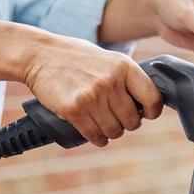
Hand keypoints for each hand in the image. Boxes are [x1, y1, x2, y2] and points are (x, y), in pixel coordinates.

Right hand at [0, 19, 162, 146]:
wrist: (40, 55)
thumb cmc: (75, 57)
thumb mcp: (108, 59)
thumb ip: (125, 78)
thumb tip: (145, 103)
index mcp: (124, 67)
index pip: (152, 98)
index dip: (152, 111)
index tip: (146, 114)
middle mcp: (111, 82)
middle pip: (133, 121)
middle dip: (127, 124)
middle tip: (119, 119)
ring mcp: (92, 97)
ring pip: (114, 131)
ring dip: (111, 133)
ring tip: (104, 125)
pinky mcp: (74, 109)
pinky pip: (94, 135)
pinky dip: (97, 138)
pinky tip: (95, 134)